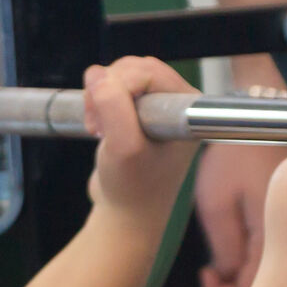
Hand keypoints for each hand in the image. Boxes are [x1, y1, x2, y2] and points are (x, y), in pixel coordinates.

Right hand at [82, 58, 200, 225]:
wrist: (125, 217)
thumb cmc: (132, 189)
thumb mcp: (123, 147)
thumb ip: (113, 106)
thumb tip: (98, 76)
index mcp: (187, 108)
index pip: (148, 71)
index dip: (120, 86)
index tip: (105, 121)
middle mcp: (177, 106)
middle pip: (133, 69)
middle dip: (108, 90)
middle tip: (98, 126)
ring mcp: (158, 110)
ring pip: (120, 77)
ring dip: (100, 97)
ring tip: (99, 129)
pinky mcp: (138, 116)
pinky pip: (114, 91)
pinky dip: (99, 103)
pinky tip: (99, 129)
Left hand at [195, 144, 286, 286]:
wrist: (264, 122)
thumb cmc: (239, 154)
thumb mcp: (217, 202)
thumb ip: (225, 248)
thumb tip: (229, 279)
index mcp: (276, 240)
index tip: (206, 278)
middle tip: (210, 276)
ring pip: (272, 283)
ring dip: (243, 282)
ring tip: (219, 265)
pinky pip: (277, 263)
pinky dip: (254, 266)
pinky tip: (238, 250)